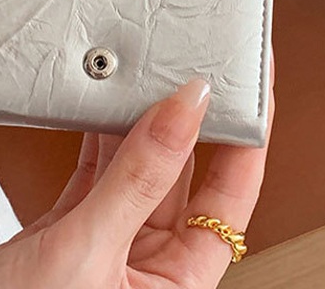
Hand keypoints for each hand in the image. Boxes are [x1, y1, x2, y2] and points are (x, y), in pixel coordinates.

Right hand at [0, 77, 273, 288]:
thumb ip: (138, 177)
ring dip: (139, 119)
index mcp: (175, 285)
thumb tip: (185, 110)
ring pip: (138, 166)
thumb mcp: (87, 251)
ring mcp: (109, 244)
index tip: (253, 84)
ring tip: (146, 69)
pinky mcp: (71, 230)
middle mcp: (149, 265)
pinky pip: (98, 170)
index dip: (246, 137)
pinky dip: (99, 134)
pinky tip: (102, 102)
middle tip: (192, 59)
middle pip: (184, 173)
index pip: (230, 196)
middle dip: (186, 116)